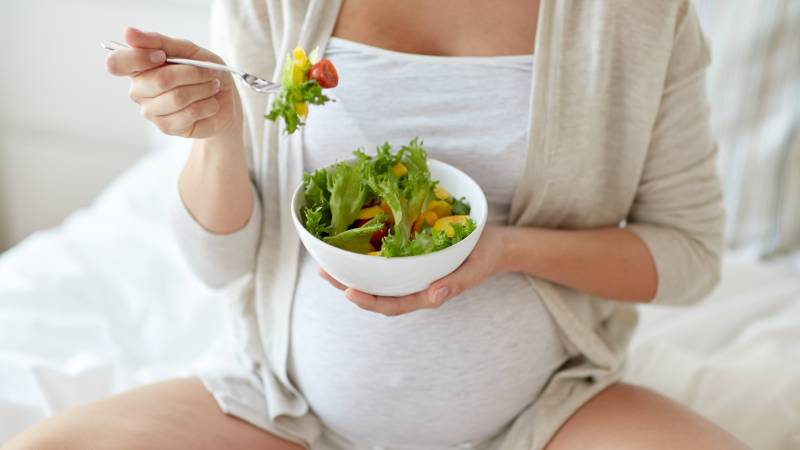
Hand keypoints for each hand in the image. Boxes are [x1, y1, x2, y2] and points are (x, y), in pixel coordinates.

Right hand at [105, 27, 241, 139]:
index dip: (139, 58)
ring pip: (178, 98)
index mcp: (137, 67)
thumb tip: (127, 33)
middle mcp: (138, 90)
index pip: (116, 63)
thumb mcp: (187, 50)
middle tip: (210, 73)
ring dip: (204, 89)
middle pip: (161, 80)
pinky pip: (189, 114)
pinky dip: (208, 105)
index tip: (161, 55)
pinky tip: (211, 104)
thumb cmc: (203, 72)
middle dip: (193, 73)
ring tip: (213, 87)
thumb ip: (159, 41)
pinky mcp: (167, 127)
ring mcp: (150, 111)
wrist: (224, 100)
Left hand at [318, 226, 507, 315]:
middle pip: (376, 293)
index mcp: (427, 294)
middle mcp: (414, 287)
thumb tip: (435, 296)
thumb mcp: (475, 269)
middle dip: (348, 286)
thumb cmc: (484, 257)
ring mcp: (411, 274)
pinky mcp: (410, 259)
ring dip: (351, 272)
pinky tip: (350, 245)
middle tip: (323, 272)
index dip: (369, 301)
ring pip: (376, 279)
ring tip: (327, 261)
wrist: (495, 245)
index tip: (348, 292)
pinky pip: (384, 263)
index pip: (392, 305)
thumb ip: (456, 284)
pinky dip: (366, 257)